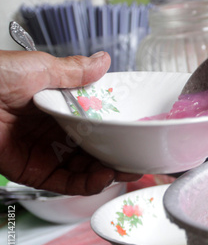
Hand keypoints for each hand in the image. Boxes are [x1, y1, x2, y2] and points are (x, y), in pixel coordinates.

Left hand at [0, 50, 141, 195]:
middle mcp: (54, 131)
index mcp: (58, 105)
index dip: (117, 129)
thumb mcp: (38, 68)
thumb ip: (73, 71)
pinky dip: (86, 184)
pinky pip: (65, 182)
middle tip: (138, 159)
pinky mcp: (33, 172)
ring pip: (84, 168)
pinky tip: (102, 178)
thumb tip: (103, 61)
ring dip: (107, 172)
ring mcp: (45, 152)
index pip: (96, 121)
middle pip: (95, 148)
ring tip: (124, 170)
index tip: (137, 133)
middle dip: (118, 156)